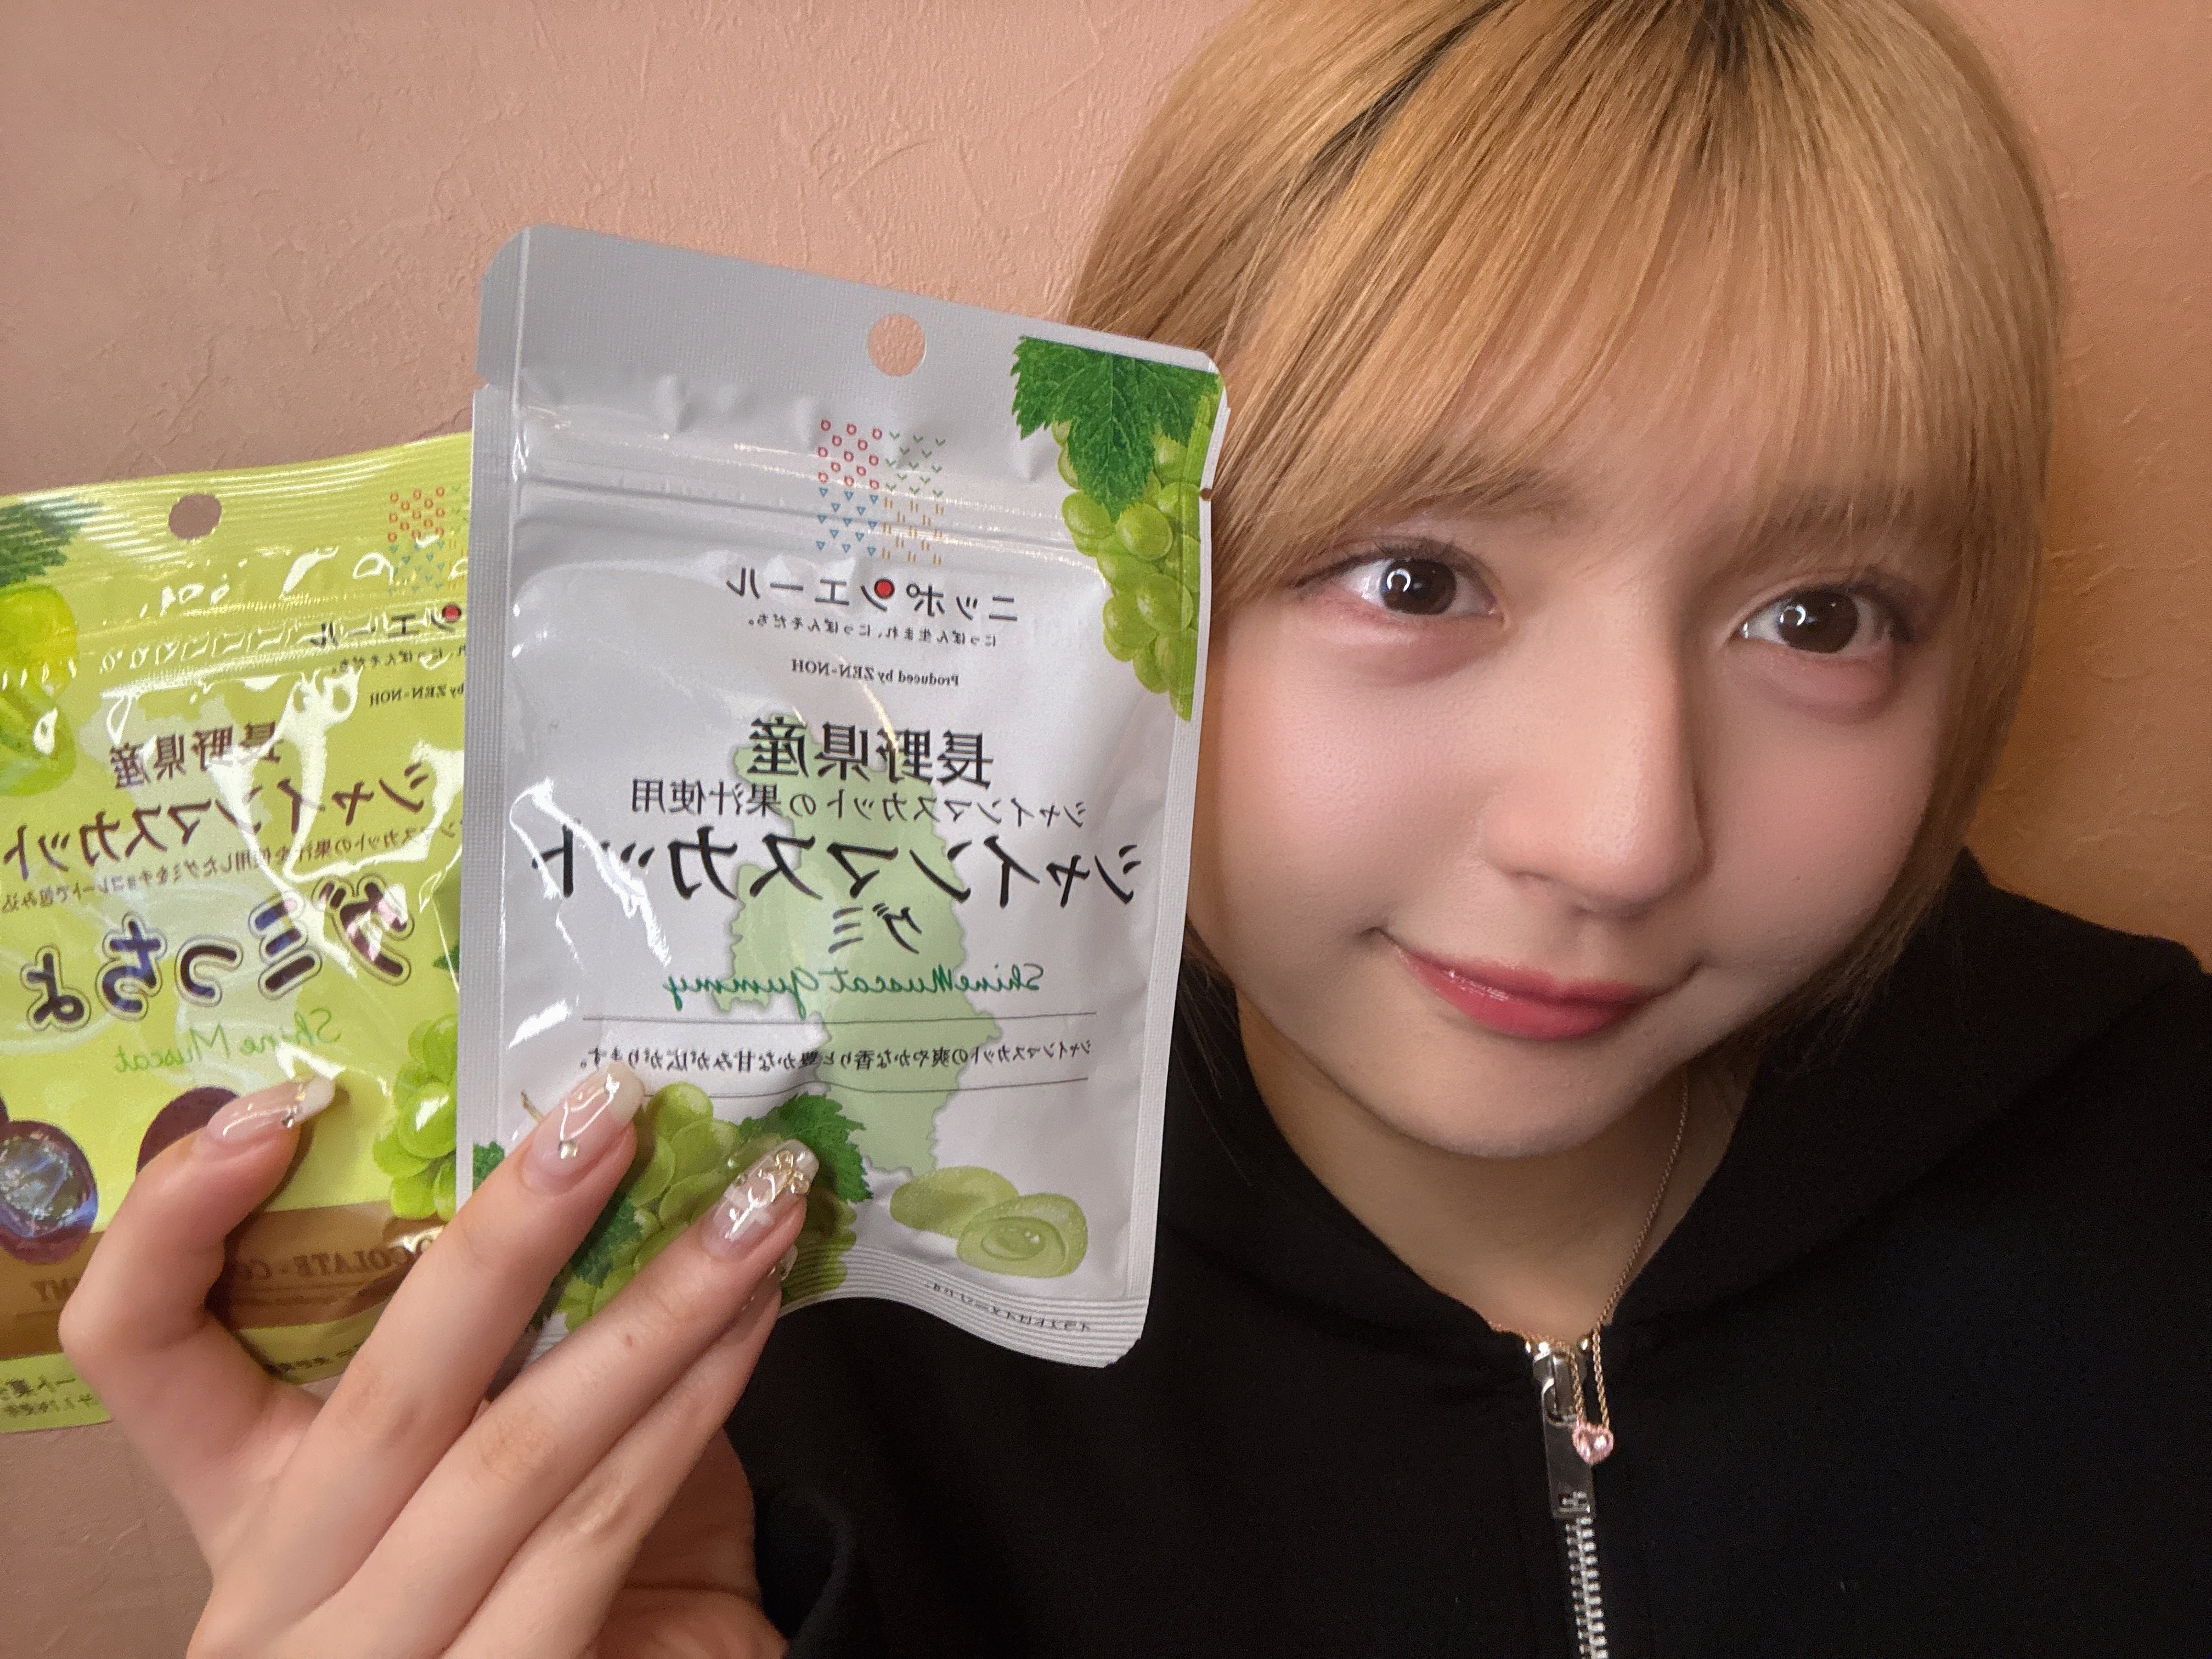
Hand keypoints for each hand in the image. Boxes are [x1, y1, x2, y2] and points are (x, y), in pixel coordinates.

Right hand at [61, 1064, 814, 1657]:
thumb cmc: (534, 1584)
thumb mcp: (463, 1467)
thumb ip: (488, 1346)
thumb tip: (591, 1157)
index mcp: (248, 1506)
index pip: (137, 1350)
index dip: (174, 1227)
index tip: (282, 1108)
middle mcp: (281, 1592)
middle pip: (380, 1391)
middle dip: (514, 1232)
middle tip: (619, 1111)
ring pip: (514, 1456)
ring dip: (658, 1311)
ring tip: (755, 1209)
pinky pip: (596, 1530)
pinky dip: (687, 1411)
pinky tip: (753, 1324)